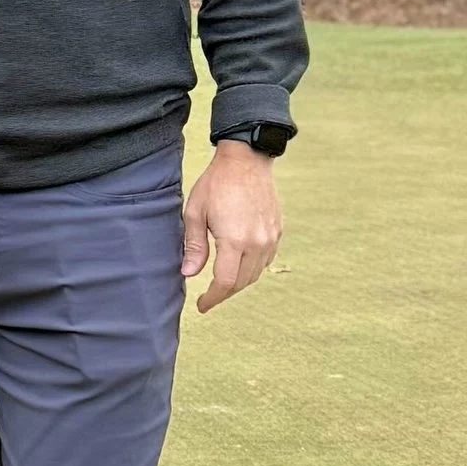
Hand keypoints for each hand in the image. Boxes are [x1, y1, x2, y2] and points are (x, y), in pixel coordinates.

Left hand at [182, 142, 282, 312]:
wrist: (246, 160)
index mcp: (235, 240)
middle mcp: (257, 243)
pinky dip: (251, 268)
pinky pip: (265, 260)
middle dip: (223, 293)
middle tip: (208, 296)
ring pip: (255, 273)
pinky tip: (238, 264)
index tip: (201, 305)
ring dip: (238, 282)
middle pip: (241, 282)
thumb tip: (189, 274)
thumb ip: (193, 246)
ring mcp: (270, 238)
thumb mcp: (195, 212)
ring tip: (221, 282)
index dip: (212, 298)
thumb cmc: (216, 183)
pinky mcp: (277, 231)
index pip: (225, 282)